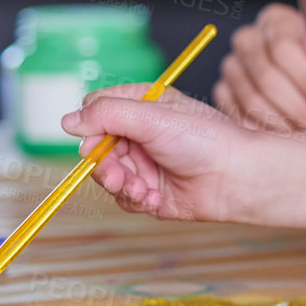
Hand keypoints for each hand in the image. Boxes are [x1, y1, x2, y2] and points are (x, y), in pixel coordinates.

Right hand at [61, 84, 254, 222]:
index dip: (91, 125)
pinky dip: (135, 199)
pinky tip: (154, 198)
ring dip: (120, 184)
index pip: (98, 109)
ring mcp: (146, 163)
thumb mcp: (153, 117)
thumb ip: (109, 115)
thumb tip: (68, 120)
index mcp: (144, 105)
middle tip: (117, 174)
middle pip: (97, 147)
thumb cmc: (205, 139)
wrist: (236, 178)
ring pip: (107, 175)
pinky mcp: (151, 191)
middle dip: (104, 164)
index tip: (97, 139)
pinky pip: (124, 198)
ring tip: (141, 188)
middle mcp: (142, 133)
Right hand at [213, 4, 305, 129]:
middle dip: (294, 104)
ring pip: (250, 97)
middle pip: (264, 74)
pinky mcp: (224, 93)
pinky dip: (262, 130)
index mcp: (277, 20)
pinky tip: (285, 135)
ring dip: (280, 120)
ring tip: (305, 130)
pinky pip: (236, 115)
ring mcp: (232, 66)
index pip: (283, 46)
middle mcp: (248, 39)